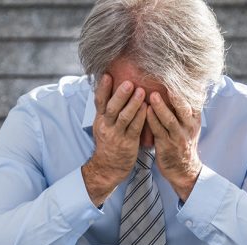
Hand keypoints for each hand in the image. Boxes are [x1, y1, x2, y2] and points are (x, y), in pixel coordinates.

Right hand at [82, 74, 146, 205]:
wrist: (107, 168)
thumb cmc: (108, 144)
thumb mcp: (103, 126)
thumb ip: (107, 111)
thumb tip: (111, 91)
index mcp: (99, 120)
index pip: (98, 101)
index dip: (102, 88)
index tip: (107, 74)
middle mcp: (106, 126)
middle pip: (111, 108)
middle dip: (120, 94)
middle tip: (128, 82)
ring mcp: (116, 135)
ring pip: (124, 117)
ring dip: (133, 104)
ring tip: (141, 92)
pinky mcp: (128, 143)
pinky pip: (135, 129)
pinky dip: (141, 118)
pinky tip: (147, 109)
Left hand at [146, 91, 202, 201]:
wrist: (183, 170)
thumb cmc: (183, 143)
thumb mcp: (190, 125)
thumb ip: (186, 108)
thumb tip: (185, 86)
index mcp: (195, 119)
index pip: (193, 100)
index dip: (186, 87)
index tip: (178, 73)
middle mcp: (189, 127)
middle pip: (183, 108)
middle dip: (175, 95)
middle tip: (167, 81)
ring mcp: (178, 137)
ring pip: (170, 120)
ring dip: (161, 107)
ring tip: (152, 95)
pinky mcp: (167, 145)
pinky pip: (159, 131)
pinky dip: (152, 120)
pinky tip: (145, 111)